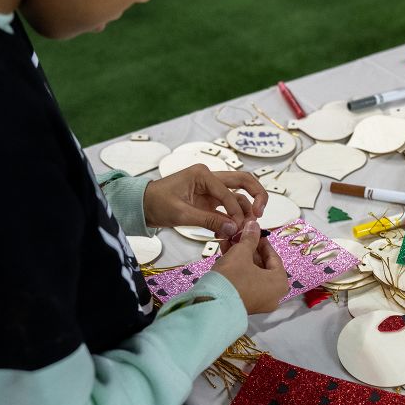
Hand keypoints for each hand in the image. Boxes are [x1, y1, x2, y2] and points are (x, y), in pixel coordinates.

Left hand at [143, 166, 267, 237]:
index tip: (238, 228)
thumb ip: (209, 221)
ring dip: (246, 209)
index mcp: (203, 174)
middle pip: (243, 181)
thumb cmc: (156, 203)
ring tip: (249, 227)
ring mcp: (211, 189)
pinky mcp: (209, 201)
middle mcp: (210, 178)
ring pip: (238, 194)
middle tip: (261, 213)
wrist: (143, 206)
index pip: (228, 192)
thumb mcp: (181, 213)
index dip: (236, 211)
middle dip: (257, 195)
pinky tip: (235, 230)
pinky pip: (228, 207)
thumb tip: (234, 229)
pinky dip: (234, 217)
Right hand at [211, 221, 287, 313]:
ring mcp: (259, 302)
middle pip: (263, 266)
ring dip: (241, 257)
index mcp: (279, 282)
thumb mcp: (241, 253)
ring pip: (252, 273)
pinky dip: (238, 270)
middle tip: (239, 237)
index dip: (262, 242)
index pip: (273, 257)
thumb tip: (253, 225)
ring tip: (229, 243)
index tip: (254, 232)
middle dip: (249, 249)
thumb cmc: (233, 278)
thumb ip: (250, 238)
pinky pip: (246, 283)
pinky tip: (225, 255)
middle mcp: (273, 295)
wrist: (213, 305)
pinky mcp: (246, 305)